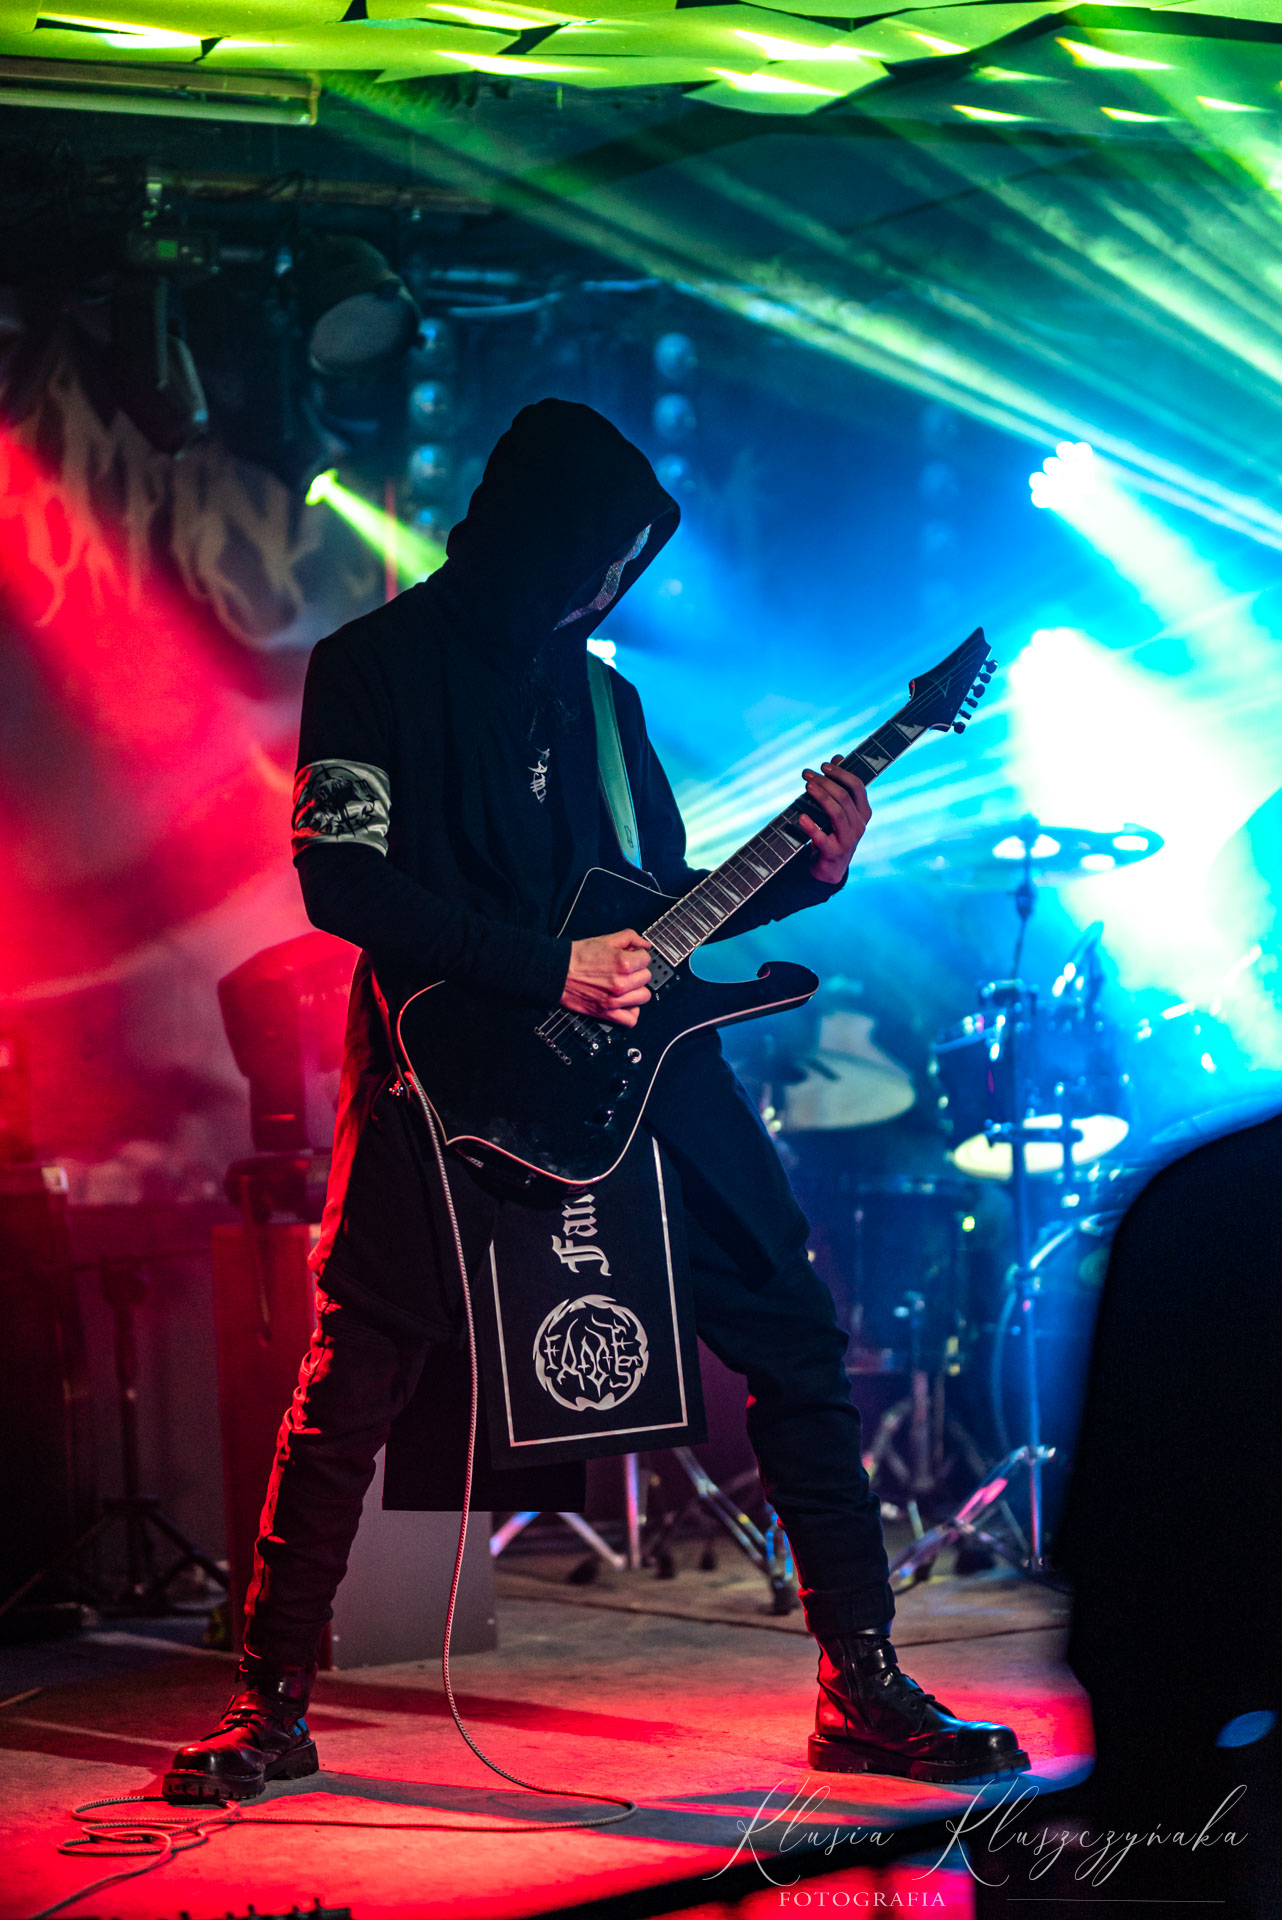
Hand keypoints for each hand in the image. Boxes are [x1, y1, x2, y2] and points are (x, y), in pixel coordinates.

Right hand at [563, 929, 651, 1026]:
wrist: (556, 972)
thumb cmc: (577, 957)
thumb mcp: (604, 940)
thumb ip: (629, 938)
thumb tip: (645, 944)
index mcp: (623, 964)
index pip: (646, 960)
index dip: (638, 955)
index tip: (631, 956)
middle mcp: (622, 984)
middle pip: (646, 978)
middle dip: (637, 971)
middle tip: (625, 969)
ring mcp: (615, 1001)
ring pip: (643, 997)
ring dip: (637, 990)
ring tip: (626, 985)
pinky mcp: (607, 1013)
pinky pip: (631, 1020)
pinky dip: (631, 1012)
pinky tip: (626, 1002)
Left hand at [798, 755, 871, 885]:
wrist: (829, 868)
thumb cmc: (832, 833)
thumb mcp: (838, 810)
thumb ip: (839, 785)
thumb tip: (838, 757)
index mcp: (863, 812)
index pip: (857, 787)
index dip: (841, 773)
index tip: (824, 764)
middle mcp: (859, 825)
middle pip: (844, 798)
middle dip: (826, 782)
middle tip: (807, 773)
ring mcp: (849, 840)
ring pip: (837, 814)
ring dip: (821, 797)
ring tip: (807, 786)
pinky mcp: (834, 853)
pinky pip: (823, 838)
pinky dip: (811, 827)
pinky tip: (801, 817)